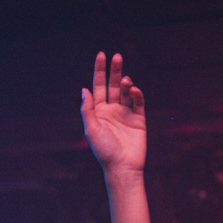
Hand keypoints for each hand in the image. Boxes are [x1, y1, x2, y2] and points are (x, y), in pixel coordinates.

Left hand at [80, 52, 146, 174]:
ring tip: (126, 80)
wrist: (122, 167)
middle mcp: (111, 110)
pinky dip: (136, 94)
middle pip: (113, 85)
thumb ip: (87, 109)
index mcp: (98, 112)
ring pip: (126, 92)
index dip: (99, 71)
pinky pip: (138, 102)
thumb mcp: (91, 130)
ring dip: (126, 83)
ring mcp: (125, 113)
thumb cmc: (104, 151)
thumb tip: (84, 89)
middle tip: (116, 56)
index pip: (98, 87)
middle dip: (115, 71)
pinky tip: (134, 90)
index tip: (101, 55)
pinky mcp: (138, 118)